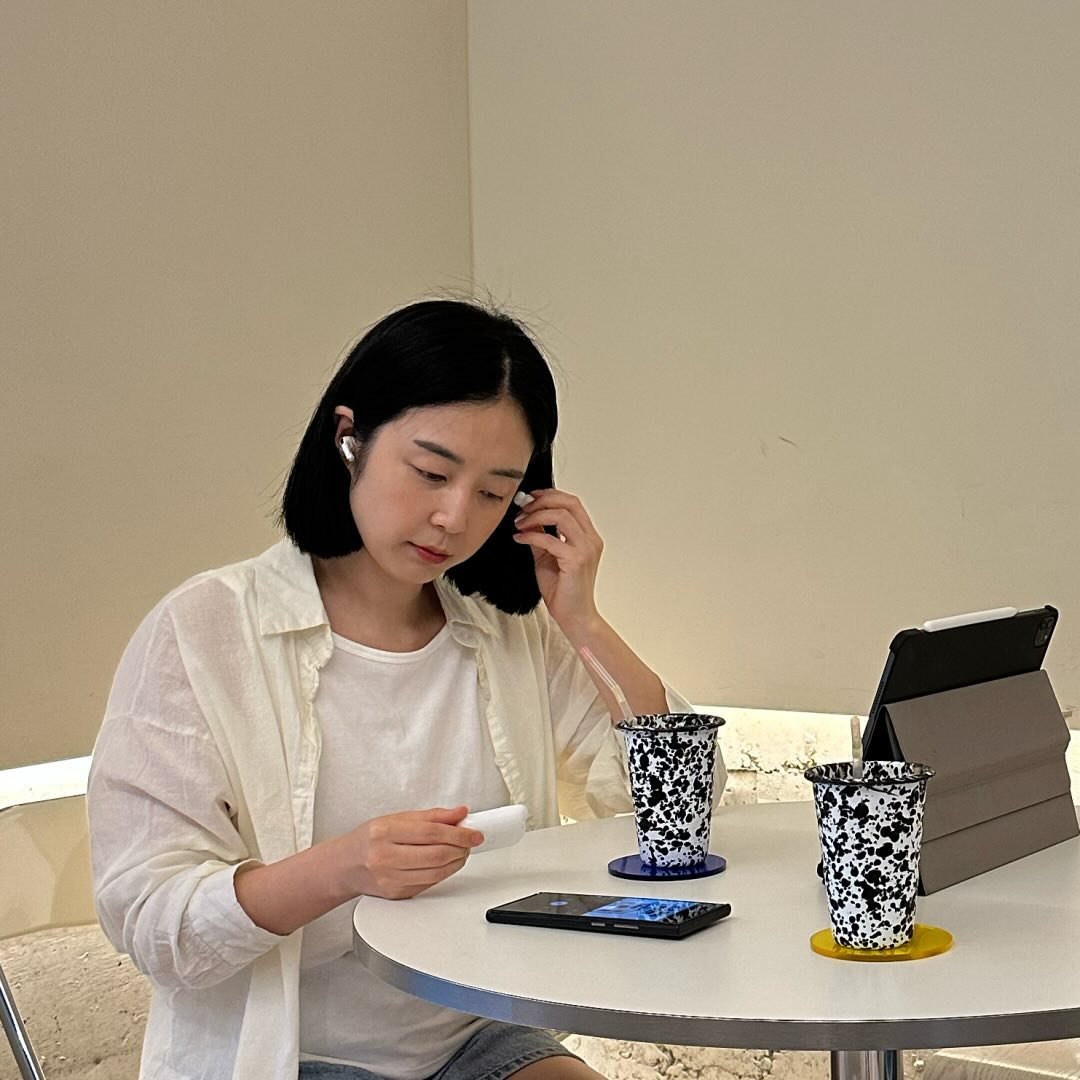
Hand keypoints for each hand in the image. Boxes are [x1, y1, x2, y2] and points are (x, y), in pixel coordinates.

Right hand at [332, 806, 482, 900]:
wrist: (345, 865)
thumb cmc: (369, 839)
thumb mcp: (396, 818)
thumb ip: (431, 816)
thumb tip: (460, 813)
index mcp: (385, 832)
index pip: (431, 832)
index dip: (458, 833)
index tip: (474, 832)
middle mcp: (385, 857)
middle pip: (436, 855)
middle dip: (461, 848)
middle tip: (471, 841)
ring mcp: (390, 879)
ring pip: (436, 873)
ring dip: (457, 861)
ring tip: (462, 850)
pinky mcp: (397, 895)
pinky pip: (430, 884)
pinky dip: (444, 872)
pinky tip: (447, 863)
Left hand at [512, 488, 603, 633]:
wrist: (574, 617)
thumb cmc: (564, 591)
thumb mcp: (547, 557)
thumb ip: (541, 536)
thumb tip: (528, 518)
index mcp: (588, 536)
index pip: (572, 503)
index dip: (549, 495)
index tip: (529, 497)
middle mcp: (590, 540)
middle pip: (569, 503)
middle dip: (542, 500)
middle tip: (522, 507)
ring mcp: (585, 549)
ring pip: (561, 516)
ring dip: (535, 516)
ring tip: (520, 523)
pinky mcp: (575, 561)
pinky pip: (550, 539)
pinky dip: (531, 535)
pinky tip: (519, 538)